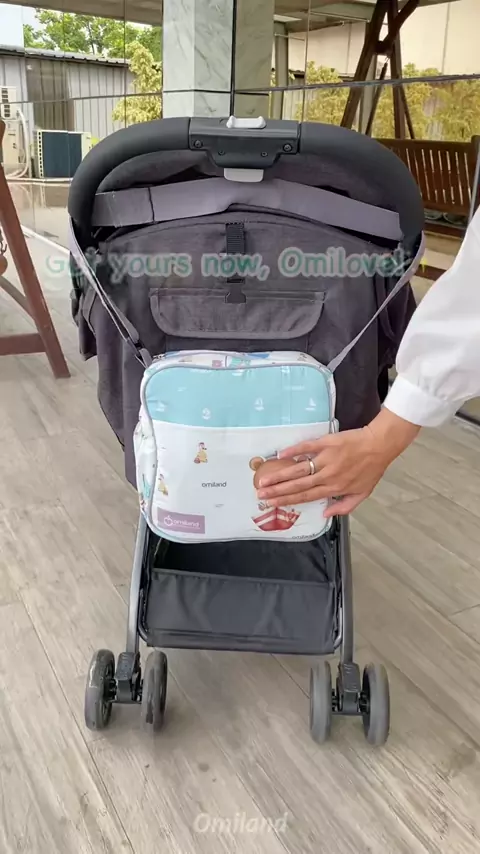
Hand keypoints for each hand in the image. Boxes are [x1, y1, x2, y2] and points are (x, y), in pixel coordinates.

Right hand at [256, 409, 420, 516]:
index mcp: (334, 488)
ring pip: (299, 470)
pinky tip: (281, 454)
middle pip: (298, 486)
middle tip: (260, 494)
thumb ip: (344, 506)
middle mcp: (327, 475)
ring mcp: (326, 459)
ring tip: (264, 479)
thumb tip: (325, 513)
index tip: (272, 503)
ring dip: (280, 475)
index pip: (306, 497)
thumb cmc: (371, 469)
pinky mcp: (327, 443)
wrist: (380, 446)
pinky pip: (307, 447)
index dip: (287, 500)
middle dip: (277, 491)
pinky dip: (294, 450)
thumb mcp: (362, 493)